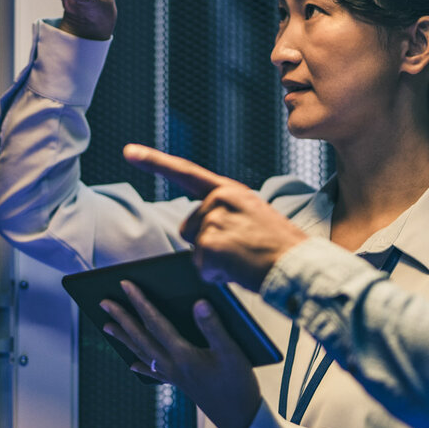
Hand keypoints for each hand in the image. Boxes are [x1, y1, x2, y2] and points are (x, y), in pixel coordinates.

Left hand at [101, 280, 261, 427]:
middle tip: (104, 303)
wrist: (239, 418)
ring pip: (142, 353)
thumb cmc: (238, 384)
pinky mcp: (179, 384)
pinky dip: (141, 366)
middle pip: (141, 337)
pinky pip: (153, 372)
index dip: (140, 302)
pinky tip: (132, 365)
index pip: (155, 322)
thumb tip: (198, 302)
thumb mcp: (231, 352)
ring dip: (124, 338)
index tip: (125, 285)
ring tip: (108, 326)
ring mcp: (173, 376)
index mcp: (183, 354)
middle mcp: (172, 365)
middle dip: (122, 318)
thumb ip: (213, 326)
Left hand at [124, 144, 308, 290]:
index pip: (186, 172)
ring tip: (244, 259)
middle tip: (241, 251)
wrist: (300, 266)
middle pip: (189, 228)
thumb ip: (226, 213)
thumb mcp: (254, 216)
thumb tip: (197, 231)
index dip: (154, 161)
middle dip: (206, 245)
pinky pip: (201, 268)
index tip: (128, 151)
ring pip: (195, 250)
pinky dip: (218, 276)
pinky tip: (240, 270)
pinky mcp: (211, 246)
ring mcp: (214, 221)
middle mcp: (220, 200)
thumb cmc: (281, 248)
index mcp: (231, 190)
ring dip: (214, 262)